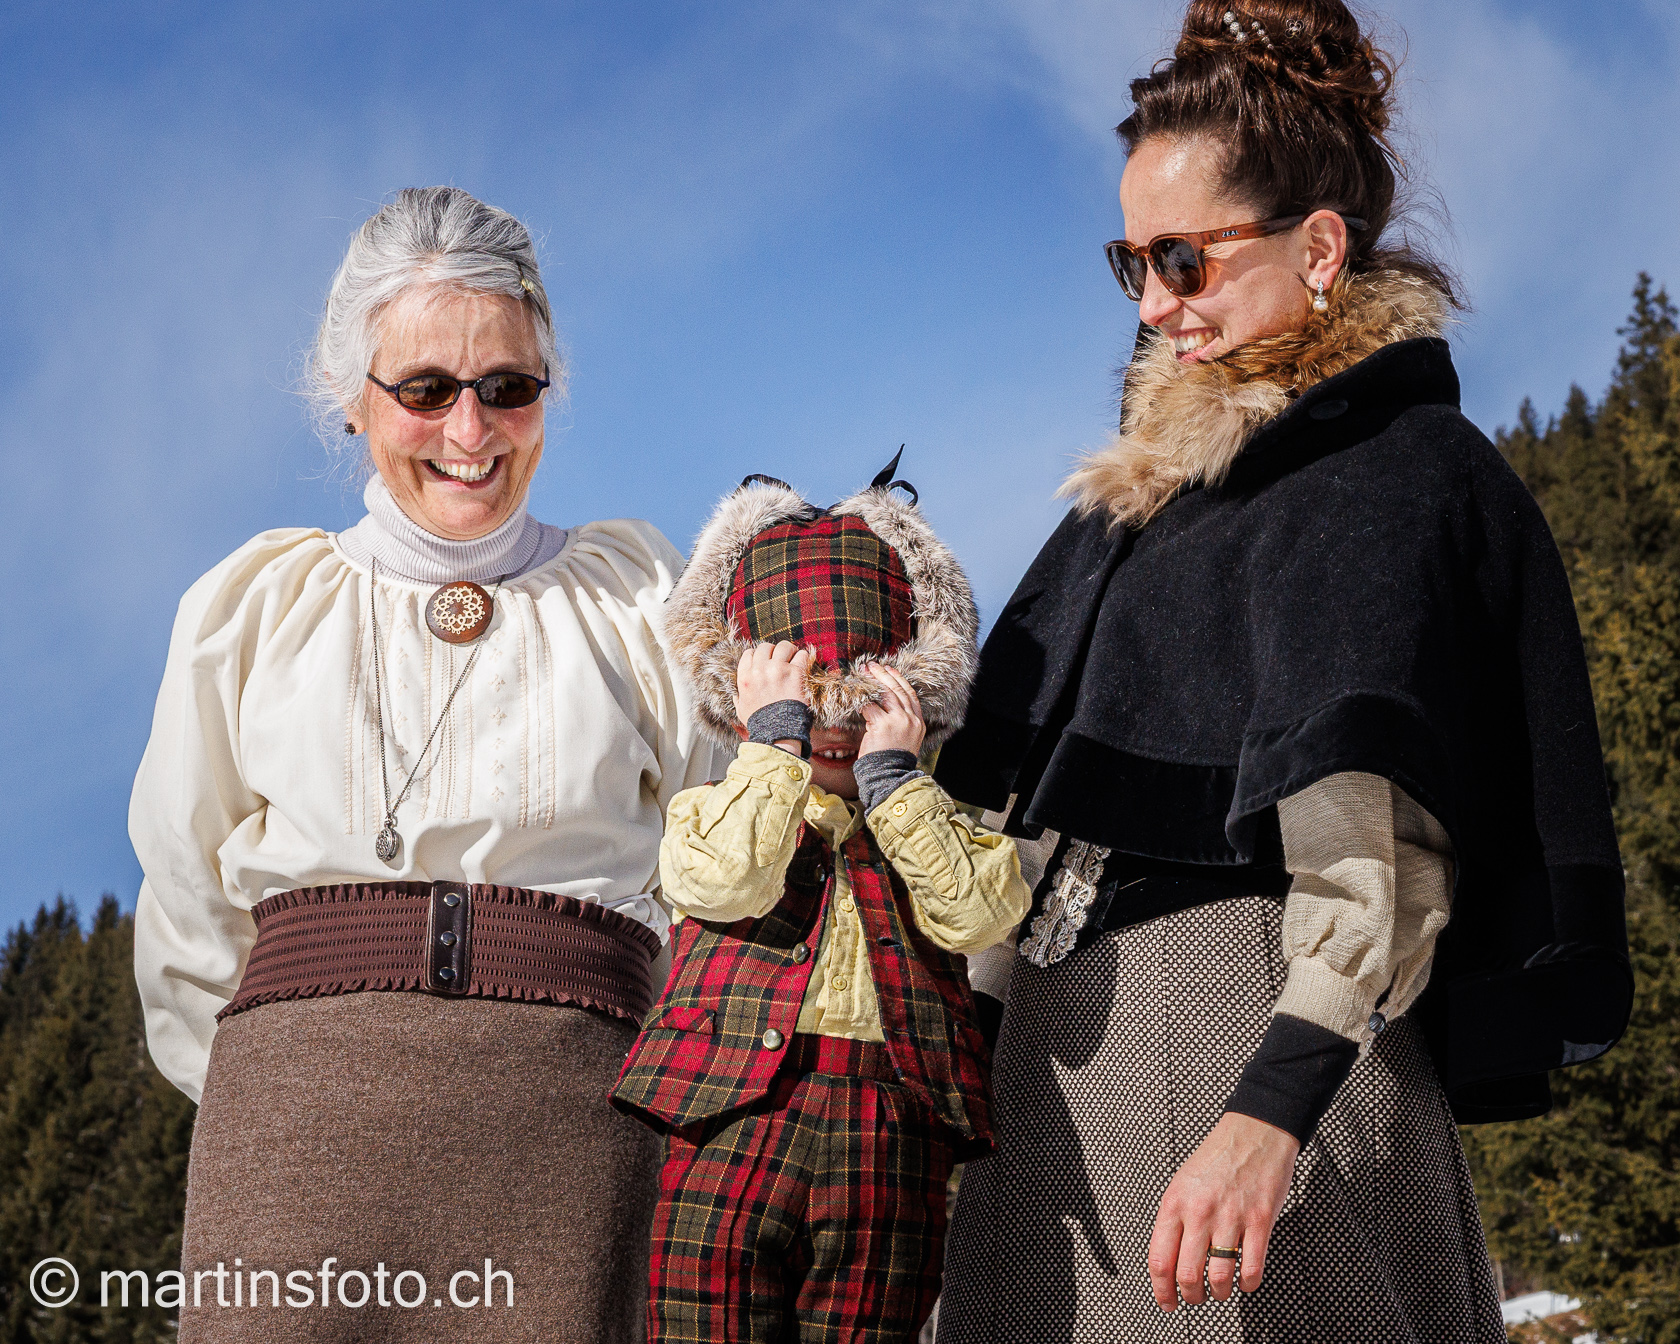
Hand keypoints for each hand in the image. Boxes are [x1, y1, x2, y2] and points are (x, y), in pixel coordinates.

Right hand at [734, 641, 812, 722]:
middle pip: (765, 646)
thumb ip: (738, 697)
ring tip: (793, 659)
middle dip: (773, 651)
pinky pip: (801, 655)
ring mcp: (778, 669)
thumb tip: (736, 693)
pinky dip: (803, 658)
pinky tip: (803, 665)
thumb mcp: (741, 709)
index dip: (758, 656)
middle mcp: (760, 669)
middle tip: (781, 660)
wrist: (778, 731)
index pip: (749, 653)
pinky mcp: (795, 673)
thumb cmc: (760, 722)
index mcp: (745, 677)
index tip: (765, 662)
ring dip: (789, 651)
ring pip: (784, 646)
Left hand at [857, 661, 925, 756]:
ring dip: (874, 680)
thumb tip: (879, 710)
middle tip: (874, 665)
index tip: (890, 670)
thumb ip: (896, 723)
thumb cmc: (891, 761)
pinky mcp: (883, 724)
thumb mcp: (902, 740)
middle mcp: (911, 719)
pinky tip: (854, 691)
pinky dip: (862, 698)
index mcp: (918, 723)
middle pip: (898, 690)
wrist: (890, 776)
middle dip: (885, 675)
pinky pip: (870, 706)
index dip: (899, 680)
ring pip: (886, 694)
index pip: (910, 695)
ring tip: (864, 671)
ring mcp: (899, 721)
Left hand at [1146, 1111, 1299, 1309]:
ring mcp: (1231, 1217)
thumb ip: (1174, 1219)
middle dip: (1190, 1296)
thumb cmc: (1217, 1157)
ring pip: (1218, 1277)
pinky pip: (1251, 1268)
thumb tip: (1168, 1258)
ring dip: (1218, 1293)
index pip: (1159, 1258)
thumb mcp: (1181, 1183)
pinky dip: (1248, 1283)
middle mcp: (1200, 1211)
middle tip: (1194, 1297)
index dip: (1161, 1289)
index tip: (1166, 1301)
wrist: (1254, 1133)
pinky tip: (1245, 1279)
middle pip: (1187, 1274)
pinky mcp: (1260, 1221)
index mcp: (1175, 1203)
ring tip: (1219, 1291)